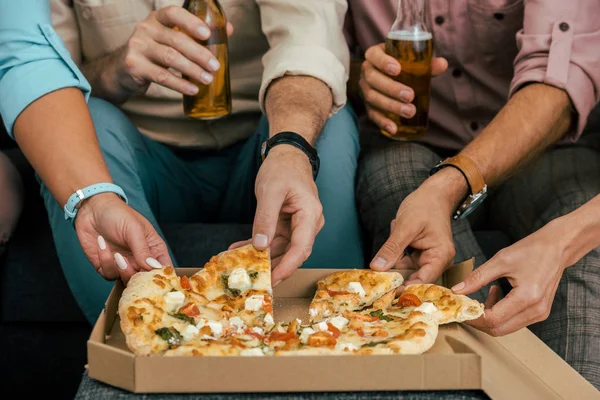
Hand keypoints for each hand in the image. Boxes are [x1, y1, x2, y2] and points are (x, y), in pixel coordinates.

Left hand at [74, 193, 171, 282]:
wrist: (91, 208)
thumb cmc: (118, 213)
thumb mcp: (134, 229)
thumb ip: (143, 250)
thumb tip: (154, 267)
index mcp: (153, 249)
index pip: (163, 268)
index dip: (161, 276)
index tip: (155, 277)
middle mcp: (139, 259)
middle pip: (145, 279)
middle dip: (136, 275)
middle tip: (128, 263)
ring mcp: (123, 264)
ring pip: (126, 280)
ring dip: (120, 269)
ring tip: (116, 254)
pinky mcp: (106, 266)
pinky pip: (108, 274)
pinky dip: (105, 261)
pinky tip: (101, 244)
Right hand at [114, 6, 232, 96]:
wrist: (122, 69)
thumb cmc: (154, 51)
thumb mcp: (171, 38)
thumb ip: (196, 33)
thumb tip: (228, 29)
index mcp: (157, 18)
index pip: (174, 13)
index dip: (191, 22)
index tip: (207, 33)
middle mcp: (145, 28)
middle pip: (176, 40)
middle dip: (199, 54)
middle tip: (215, 66)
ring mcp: (138, 46)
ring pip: (170, 58)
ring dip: (192, 70)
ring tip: (208, 79)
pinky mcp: (134, 65)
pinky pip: (162, 76)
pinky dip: (180, 84)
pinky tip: (193, 89)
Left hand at [230, 146, 323, 284]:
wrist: (287, 155)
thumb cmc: (283, 169)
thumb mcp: (270, 191)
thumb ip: (265, 218)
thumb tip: (261, 245)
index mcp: (310, 215)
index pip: (302, 248)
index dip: (288, 267)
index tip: (273, 280)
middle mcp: (308, 224)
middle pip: (293, 253)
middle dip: (273, 267)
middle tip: (253, 280)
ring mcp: (297, 225)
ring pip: (281, 249)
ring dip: (261, 257)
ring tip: (238, 263)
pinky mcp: (287, 225)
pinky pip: (273, 240)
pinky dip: (257, 245)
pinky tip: (238, 248)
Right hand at [359, 43, 447, 133]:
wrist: (386, 78)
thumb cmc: (401, 66)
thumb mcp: (411, 61)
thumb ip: (426, 63)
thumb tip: (443, 64)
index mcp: (375, 56)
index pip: (373, 55)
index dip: (383, 62)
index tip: (397, 69)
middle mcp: (367, 72)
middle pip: (373, 79)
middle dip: (391, 88)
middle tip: (410, 96)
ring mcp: (365, 89)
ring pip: (373, 98)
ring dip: (390, 106)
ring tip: (409, 112)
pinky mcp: (368, 105)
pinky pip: (372, 114)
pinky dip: (382, 122)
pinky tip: (393, 128)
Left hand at [370, 168, 467, 284]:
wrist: (432, 194)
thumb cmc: (425, 206)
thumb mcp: (406, 227)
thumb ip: (392, 248)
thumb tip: (377, 268)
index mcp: (441, 256)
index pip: (423, 280)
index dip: (405, 288)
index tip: (385, 291)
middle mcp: (436, 262)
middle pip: (413, 279)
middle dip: (395, 274)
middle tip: (378, 268)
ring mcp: (426, 259)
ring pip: (404, 271)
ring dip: (394, 257)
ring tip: (396, 230)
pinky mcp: (417, 256)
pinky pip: (402, 262)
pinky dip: (395, 251)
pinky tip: (398, 229)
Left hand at [452, 220, 567, 335]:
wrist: (557, 247)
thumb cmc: (531, 250)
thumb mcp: (500, 261)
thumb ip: (477, 278)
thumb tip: (456, 291)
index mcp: (527, 297)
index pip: (493, 319)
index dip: (473, 316)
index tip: (460, 307)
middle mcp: (536, 310)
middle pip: (499, 329)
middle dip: (478, 320)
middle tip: (467, 304)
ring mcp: (540, 313)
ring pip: (506, 327)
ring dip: (490, 316)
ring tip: (487, 292)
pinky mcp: (540, 312)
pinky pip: (514, 321)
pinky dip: (501, 313)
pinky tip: (497, 294)